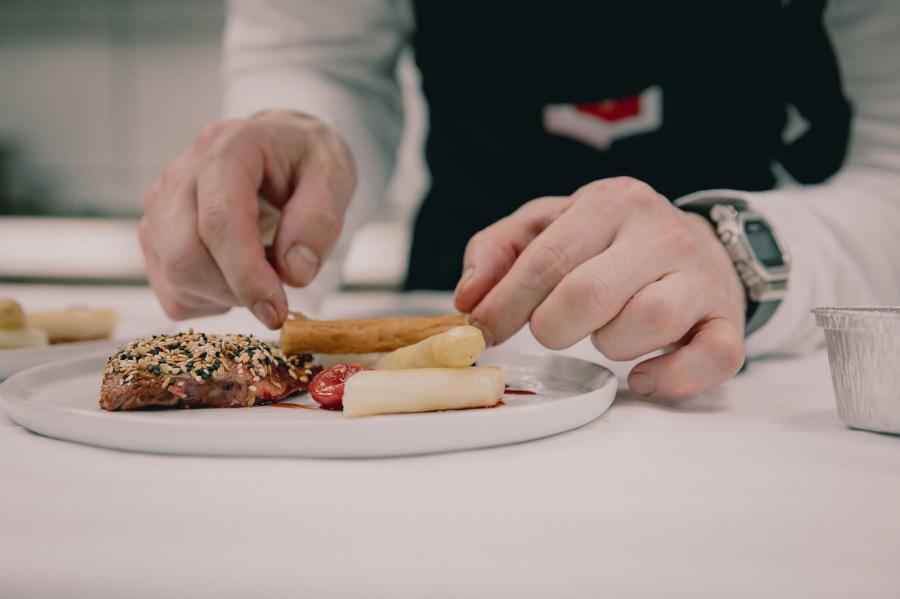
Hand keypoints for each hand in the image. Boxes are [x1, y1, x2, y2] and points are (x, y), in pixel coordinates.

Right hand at [139, 111, 355, 327]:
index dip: (246, 274)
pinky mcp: (154, 237)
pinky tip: (236, 275)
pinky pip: (173, 293)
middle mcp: (181, 174)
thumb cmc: (305, 160)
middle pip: (185, 255)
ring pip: (176, 278)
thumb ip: (319, 221)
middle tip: (279, 289)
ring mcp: (160, 207)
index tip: (276, 311)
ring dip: (226, 295)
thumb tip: (295, 272)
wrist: (279, 149)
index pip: (220, 220)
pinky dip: (210, 301)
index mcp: (228, 149)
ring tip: (262, 268)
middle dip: (236, 290)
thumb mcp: (334, 175)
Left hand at [455, 177, 745, 397]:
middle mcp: (659, 233)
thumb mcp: (550, 225)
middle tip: (551, 330)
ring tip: (606, 335)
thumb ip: (499, 250)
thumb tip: (468, 298)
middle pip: (588, 294)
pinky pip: (713, 357)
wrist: (699, 244)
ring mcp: (700, 277)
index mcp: (610, 203)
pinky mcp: (727, 320)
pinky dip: (672, 377)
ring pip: (648, 321)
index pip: (546, 260)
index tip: (482, 332)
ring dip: (610, 344)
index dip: (504, 305)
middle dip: (552, 327)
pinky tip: (643, 376)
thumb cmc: (609, 241)